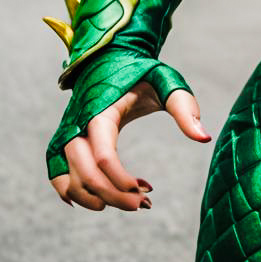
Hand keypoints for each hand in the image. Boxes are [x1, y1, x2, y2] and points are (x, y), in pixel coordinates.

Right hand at [50, 81, 210, 210]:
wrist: (111, 57)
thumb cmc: (141, 70)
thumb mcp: (166, 81)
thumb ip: (184, 107)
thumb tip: (203, 138)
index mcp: (101, 110)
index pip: (103, 155)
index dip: (120, 179)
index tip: (147, 190)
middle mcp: (77, 124)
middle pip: (84, 173)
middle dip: (112, 195)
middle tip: (143, 204)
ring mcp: (67, 132)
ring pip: (67, 178)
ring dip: (93, 199)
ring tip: (127, 202)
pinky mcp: (65, 139)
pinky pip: (57, 173)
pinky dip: (70, 192)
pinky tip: (97, 202)